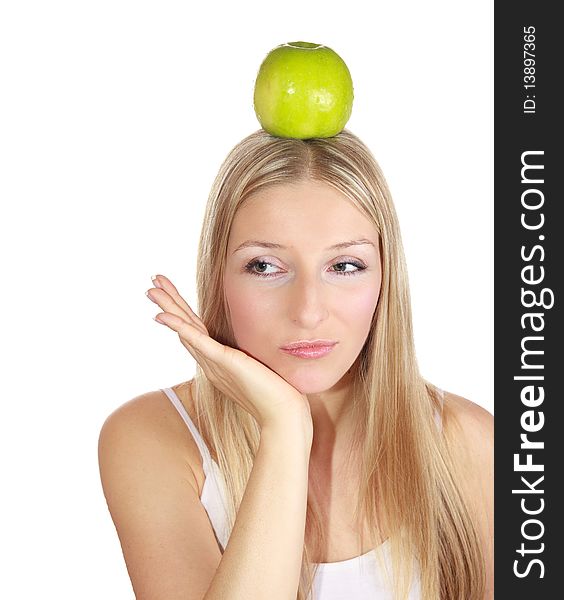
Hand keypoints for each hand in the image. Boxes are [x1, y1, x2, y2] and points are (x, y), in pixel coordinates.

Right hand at [146, 274, 311, 430]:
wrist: (284, 417)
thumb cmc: (278, 395)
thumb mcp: (260, 367)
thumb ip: (251, 357)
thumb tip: (256, 349)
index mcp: (218, 363)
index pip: (195, 331)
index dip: (181, 311)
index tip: (169, 292)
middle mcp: (211, 363)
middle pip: (185, 326)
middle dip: (169, 303)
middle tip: (152, 283)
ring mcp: (215, 364)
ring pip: (186, 330)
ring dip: (168, 308)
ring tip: (151, 290)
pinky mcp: (225, 362)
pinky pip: (198, 342)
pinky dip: (180, 327)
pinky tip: (164, 315)